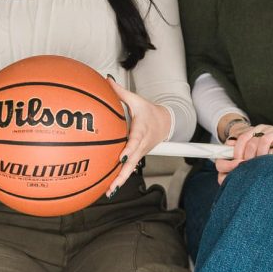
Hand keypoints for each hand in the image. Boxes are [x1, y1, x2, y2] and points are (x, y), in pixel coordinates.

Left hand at [105, 78, 171, 195]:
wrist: (166, 123)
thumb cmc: (149, 112)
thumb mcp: (136, 100)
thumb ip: (120, 92)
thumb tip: (106, 81)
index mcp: (141, 130)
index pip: (135, 141)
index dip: (128, 150)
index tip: (120, 157)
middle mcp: (141, 144)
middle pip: (132, 161)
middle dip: (123, 173)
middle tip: (113, 184)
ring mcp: (141, 153)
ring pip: (131, 168)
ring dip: (121, 180)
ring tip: (109, 191)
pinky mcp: (138, 157)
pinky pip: (129, 168)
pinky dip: (121, 178)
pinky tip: (110, 187)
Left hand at [216, 124, 272, 184]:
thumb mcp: (263, 148)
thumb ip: (247, 150)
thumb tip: (228, 153)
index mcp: (257, 131)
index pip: (242, 139)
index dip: (237, 152)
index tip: (237, 165)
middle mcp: (266, 129)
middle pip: (251, 142)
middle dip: (249, 158)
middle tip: (250, 170)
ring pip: (264, 141)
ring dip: (261, 156)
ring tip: (262, 167)